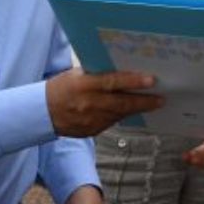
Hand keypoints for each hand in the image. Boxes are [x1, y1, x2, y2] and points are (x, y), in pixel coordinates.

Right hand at [45, 69, 162, 136]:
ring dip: (136, 109)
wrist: (42, 112)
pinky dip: (121, 115)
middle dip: (144, 101)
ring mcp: (91, 121)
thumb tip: (122, 71)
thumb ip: (97, 74)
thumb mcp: (76, 75)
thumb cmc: (60, 87)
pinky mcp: (92, 131)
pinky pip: (111, 122)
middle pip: (122, 103)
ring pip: (120, 114)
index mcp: (84, 85)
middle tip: (161, 99)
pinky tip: (131, 111)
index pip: (112, 82)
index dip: (133, 82)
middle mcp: (89, 104)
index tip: (151, 81)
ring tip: (152, 103)